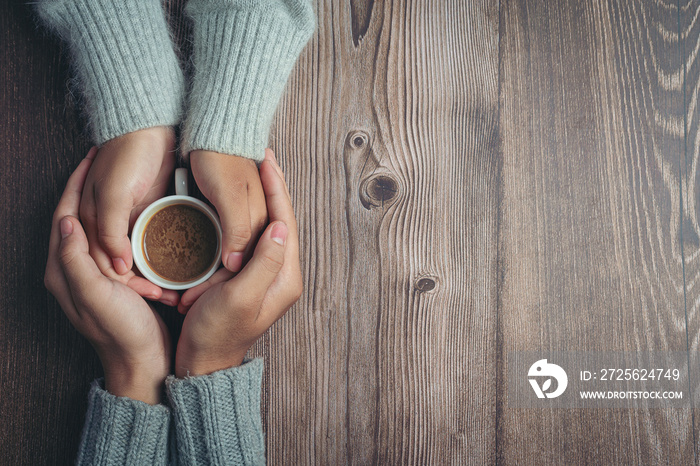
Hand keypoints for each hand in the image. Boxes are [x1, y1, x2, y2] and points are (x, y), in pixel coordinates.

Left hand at [45, 148, 171, 403]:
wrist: (141, 362)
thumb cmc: (120, 331)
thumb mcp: (95, 295)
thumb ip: (76, 260)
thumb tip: (67, 221)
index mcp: (62, 271)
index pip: (63, 217)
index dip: (75, 186)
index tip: (91, 159)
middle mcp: (71, 270)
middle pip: (74, 218)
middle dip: (84, 187)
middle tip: (101, 161)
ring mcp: (91, 275)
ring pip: (91, 228)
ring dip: (100, 202)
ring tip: (117, 179)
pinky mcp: (109, 280)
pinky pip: (108, 242)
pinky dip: (116, 222)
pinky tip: (133, 213)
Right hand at [80, 126, 178, 305]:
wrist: (152, 125)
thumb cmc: (128, 156)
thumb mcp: (114, 194)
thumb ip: (110, 230)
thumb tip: (118, 266)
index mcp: (90, 221)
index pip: (102, 265)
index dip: (124, 283)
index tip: (148, 295)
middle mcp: (107, 224)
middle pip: (120, 267)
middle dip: (140, 286)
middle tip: (165, 297)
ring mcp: (130, 218)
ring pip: (138, 259)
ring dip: (153, 276)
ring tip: (175, 291)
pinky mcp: (150, 211)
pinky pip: (154, 242)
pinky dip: (164, 259)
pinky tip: (180, 270)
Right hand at [175, 149, 301, 376]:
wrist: (202, 363)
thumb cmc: (217, 334)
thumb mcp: (240, 298)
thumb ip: (263, 263)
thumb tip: (280, 226)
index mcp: (285, 277)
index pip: (286, 223)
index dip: (277, 190)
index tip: (267, 161)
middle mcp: (281, 274)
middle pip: (280, 221)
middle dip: (273, 188)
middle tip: (264, 156)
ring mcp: (265, 275)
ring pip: (266, 227)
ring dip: (262, 199)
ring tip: (255, 170)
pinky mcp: (248, 277)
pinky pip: (251, 239)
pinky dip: (247, 216)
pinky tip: (237, 201)